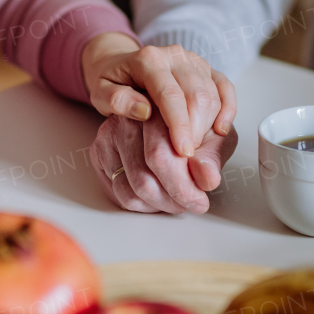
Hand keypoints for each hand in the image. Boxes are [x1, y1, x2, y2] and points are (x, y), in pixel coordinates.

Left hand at [81, 34, 235, 156]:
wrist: (118, 63)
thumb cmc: (110, 81)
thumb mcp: (101, 92)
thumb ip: (118, 100)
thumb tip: (144, 111)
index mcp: (149, 59)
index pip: (170, 94)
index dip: (179, 125)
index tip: (183, 152)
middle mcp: (175, 56)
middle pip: (197, 95)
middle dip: (196, 130)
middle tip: (186, 157)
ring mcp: (194, 61)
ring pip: (213, 93)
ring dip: (209, 125)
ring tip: (195, 148)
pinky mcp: (206, 69)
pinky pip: (225, 87)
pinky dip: (228, 109)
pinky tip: (220, 130)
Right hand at [89, 114, 238, 213]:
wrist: (171, 115)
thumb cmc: (195, 125)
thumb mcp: (214, 137)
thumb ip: (210, 158)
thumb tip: (208, 179)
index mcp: (159, 108)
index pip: (162, 156)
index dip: (184, 186)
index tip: (201, 200)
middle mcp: (129, 118)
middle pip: (145, 177)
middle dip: (173, 199)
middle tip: (192, 204)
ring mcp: (110, 133)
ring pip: (132, 189)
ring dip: (159, 205)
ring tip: (178, 200)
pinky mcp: (100, 149)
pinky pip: (118, 192)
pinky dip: (142, 204)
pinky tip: (159, 197)